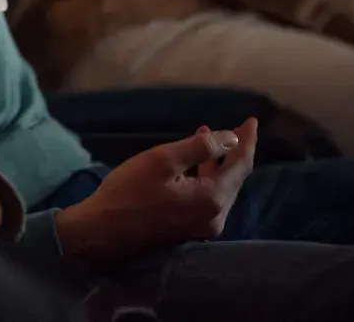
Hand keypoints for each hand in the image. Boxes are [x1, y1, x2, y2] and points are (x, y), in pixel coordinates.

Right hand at [54, 119, 258, 265]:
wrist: (102, 233)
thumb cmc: (129, 192)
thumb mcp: (163, 160)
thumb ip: (200, 147)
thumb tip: (232, 139)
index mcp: (212, 199)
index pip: (241, 165)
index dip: (247, 141)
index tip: (252, 120)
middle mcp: (215, 218)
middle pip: (235, 179)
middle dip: (235, 151)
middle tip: (235, 127)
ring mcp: (203, 228)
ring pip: (222, 189)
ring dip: (219, 163)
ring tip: (209, 137)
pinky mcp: (190, 231)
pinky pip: (209, 199)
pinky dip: (207, 177)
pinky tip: (196, 164)